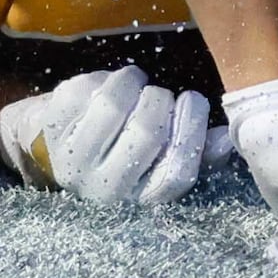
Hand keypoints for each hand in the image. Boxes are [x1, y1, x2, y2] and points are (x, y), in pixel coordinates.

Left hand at [0, 66, 219, 208]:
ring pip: (114, 105)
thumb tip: (225, 139)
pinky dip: (104, 77)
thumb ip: (198, 153)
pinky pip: (88, 88)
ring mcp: (72, 157)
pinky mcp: (52, 126)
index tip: (195, 100)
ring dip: (133, 83)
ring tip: (136, 84)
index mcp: (135, 200)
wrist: (53, 145)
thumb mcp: (157, 161)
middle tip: (160, 95)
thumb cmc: (118, 151)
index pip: (176, 173)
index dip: (192, 129)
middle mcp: (101, 188)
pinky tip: (107, 86)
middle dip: (161, 101)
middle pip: (147, 133)